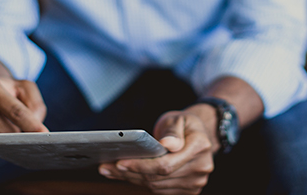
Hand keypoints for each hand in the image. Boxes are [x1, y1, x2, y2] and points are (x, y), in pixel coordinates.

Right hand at [0, 74, 47, 162]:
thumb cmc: (4, 90)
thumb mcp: (23, 87)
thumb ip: (35, 105)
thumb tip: (36, 130)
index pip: (15, 111)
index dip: (32, 125)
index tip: (44, 135)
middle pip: (7, 132)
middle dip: (19, 134)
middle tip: (20, 127)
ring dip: (5, 143)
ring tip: (2, 127)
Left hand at [99, 110, 214, 194]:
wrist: (197, 135)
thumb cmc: (183, 124)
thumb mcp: (177, 118)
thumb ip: (172, 131)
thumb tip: (168, 145)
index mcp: (200, 146)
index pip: (166, 164)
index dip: (141, 166)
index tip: (120, 162)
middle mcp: (200, 167)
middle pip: (159, 178)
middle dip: (130, 172)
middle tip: (106, 167)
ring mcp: (195, 182)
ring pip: (157, 186)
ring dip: (132, 179)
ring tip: (111, 170)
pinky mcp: (188, 190)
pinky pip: (159, 190)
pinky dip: (141, 182)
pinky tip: (126, 175)